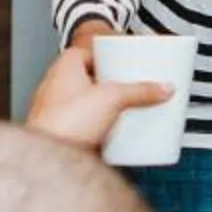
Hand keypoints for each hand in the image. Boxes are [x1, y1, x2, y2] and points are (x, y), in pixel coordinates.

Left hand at [24, 38, 173, 151]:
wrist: (49, 160)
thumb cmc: (65, 122)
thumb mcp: (113, 98)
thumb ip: (141, 91)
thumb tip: (163, 87)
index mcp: (64, 67)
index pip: (87, 52)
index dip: (106, 55)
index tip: (124, 61)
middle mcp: (56, 86)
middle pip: (90, 78)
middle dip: (110, 82)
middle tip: (131, 86)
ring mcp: (57, 111)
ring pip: (86, 102)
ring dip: (104, 105)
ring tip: (127, 109)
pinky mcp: (63, 133)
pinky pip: (85, 124)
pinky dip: (99, 125)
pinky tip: (114, 131)